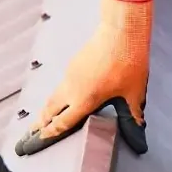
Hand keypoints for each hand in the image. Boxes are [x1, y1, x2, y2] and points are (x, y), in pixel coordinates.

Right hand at [14, 0, 151, 155]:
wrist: (121, 31)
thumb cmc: (128, 60)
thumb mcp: (134, 93)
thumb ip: (134, 113)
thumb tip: (139, 127)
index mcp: (84, 100)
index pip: (62, 123)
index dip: (50, 133)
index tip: (39, 139)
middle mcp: (72, 89)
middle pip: (49, 110)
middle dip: (40, 123)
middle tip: (31, 132)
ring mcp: (70, 74)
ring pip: (53, 96)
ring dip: (47, 109)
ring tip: (42, 117)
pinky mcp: (73, 63)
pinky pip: (62, 84)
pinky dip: (58, 94)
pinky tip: (63, 96)